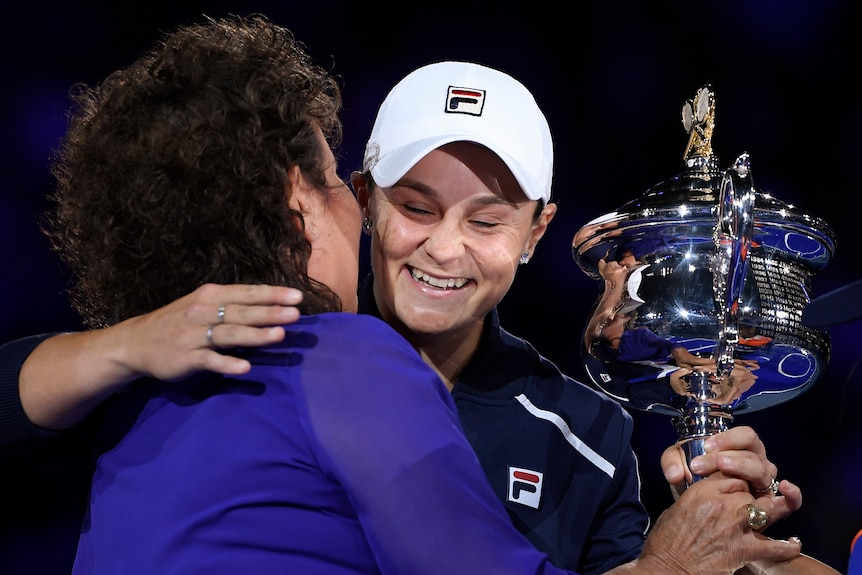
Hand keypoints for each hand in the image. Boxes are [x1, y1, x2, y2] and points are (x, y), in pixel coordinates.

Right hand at [116, 283, 302, 379]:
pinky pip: (209, 361)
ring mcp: (194, 335)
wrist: (135, 343)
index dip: (272, 294)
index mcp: (211, 295)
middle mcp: (203, 312)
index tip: (298, 296)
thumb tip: (271, 305)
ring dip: (255, 335)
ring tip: (279, 336)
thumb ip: (233, 305)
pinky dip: (227, 364)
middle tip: (296, 314)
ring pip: (229, 334)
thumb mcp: (202, 304)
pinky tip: (245, 368)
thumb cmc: (179, 321)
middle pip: (242, 312)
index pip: (247, 293)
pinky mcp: (186, 358)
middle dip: (270, 312)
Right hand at [636, 473, 800, 573]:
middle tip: (738, 510)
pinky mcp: (744, 550)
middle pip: (747, 491)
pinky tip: (794, 544)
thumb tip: (709, 497)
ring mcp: (735, 526)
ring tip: (760, 520)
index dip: (732, 483)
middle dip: (745, 499)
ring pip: (762, 509)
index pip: (730, 476)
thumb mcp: (676, 508)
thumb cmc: (666, 541)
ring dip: (762, 514)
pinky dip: (787, 547)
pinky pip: (775, 546)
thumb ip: (697, 498)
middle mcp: (721, 504)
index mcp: (701, 491)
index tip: (730, 491)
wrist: (667, 567)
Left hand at [661, 426, 801, 526]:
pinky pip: (792, 502)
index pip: (745, 435)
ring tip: (723, 469)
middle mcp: (756, 464)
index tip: (706, 447)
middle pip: (753, 453)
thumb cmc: (693, 482)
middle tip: (703, 464)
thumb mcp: (678, 467)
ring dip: (743, 468)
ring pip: (764, 471)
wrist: (696, 515)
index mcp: (739, 449)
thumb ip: (672, 463)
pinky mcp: (771, 507)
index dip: (728, 439)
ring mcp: (764, 485)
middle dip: (728, 456)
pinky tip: (785, 487)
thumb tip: (674, 474)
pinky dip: (793, 495)